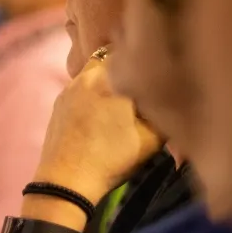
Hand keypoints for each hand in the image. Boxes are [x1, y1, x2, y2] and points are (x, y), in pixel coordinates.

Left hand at [33, 58, 162, 203]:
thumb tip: (173, 94)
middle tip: (139, 89)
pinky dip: (92, 92)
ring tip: (119, 103)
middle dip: (126, 68)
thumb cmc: (112, 158)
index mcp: (111, 77)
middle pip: (112, 58)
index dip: (146, 62)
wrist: (67, 181)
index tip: (155, 75)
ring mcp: (69, 87)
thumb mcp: (152, 138)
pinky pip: (80, 86)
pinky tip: (99, 114)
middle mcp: (87, 74)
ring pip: (94, 71)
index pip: (133, 52)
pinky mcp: (58, 102)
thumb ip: (164, 110)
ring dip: (107, 80)